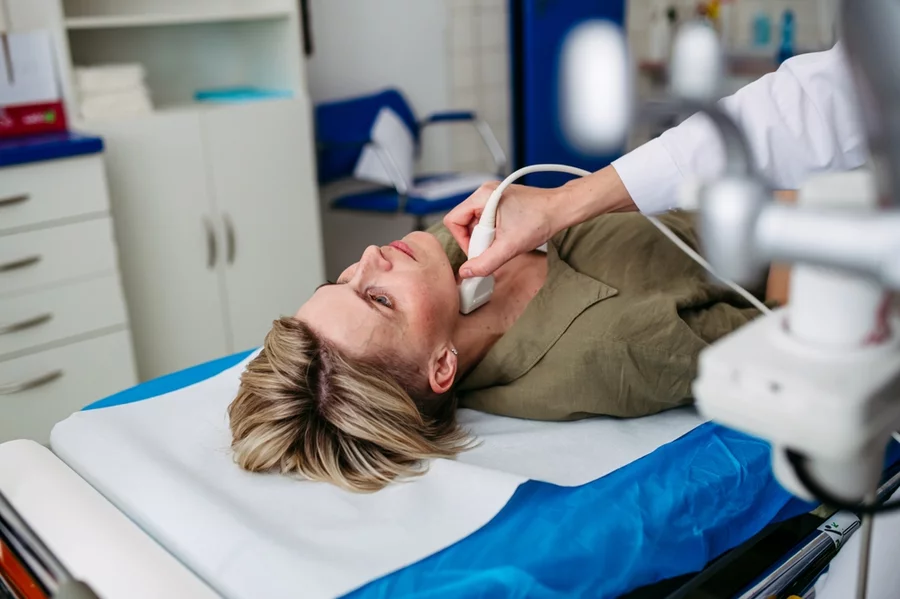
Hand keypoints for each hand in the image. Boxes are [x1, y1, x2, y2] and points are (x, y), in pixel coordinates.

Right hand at [444, 181, 567, 277]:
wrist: (562, 209)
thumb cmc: (540, 220)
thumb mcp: (510, 247)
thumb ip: (485, 262)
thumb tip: (467, 272)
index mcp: (482, 196)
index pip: (453, 220)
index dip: (461, 240)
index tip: (478, 251)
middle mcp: (485, 193)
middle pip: (463, 222)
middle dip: (476, 240)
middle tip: (493, 248)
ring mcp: (493, 196)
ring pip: (475, 223)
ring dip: (486, 237)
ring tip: (504, 241)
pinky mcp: (501, 202)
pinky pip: (487, 220)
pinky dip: (494, 232)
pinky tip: (508, 236)